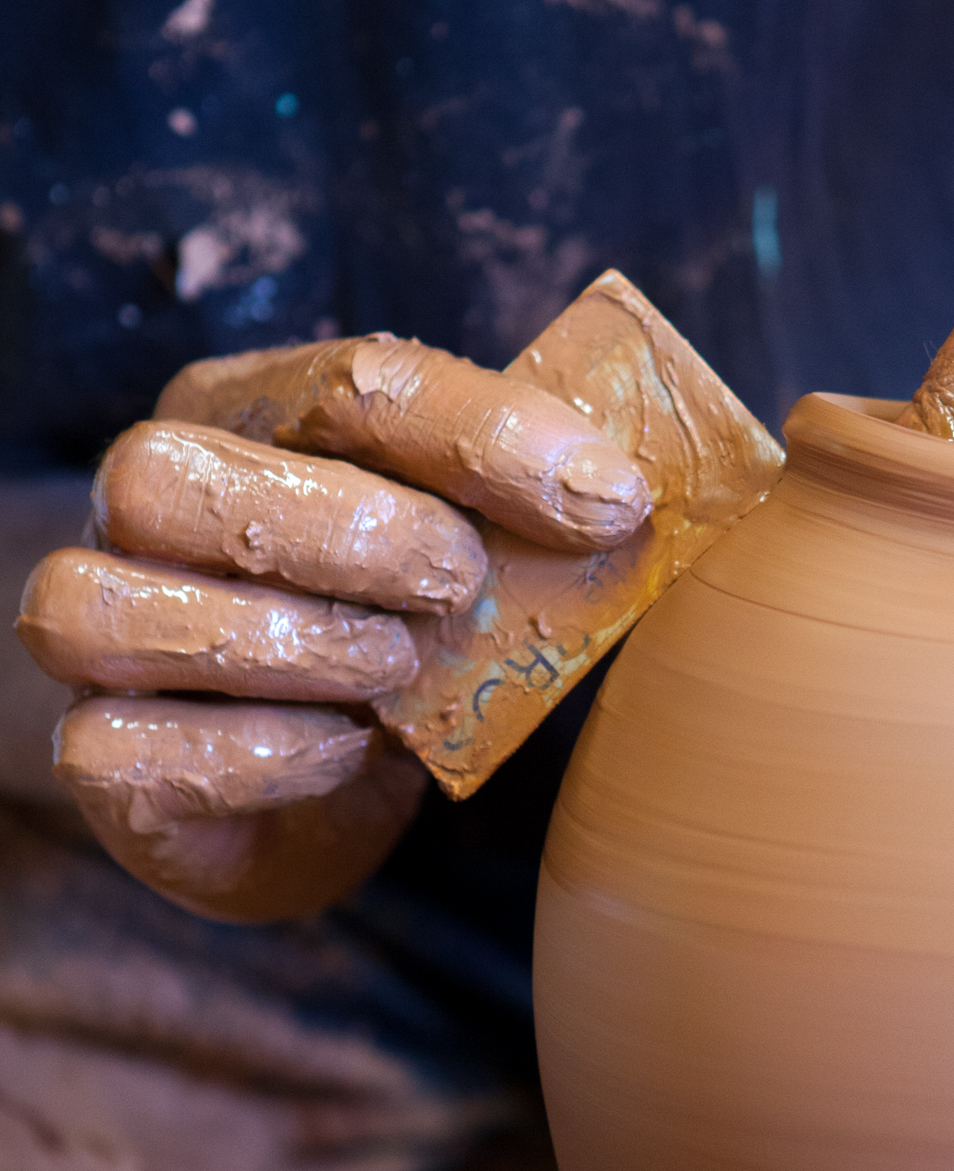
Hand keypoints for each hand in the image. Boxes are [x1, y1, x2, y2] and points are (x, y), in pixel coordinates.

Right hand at [15, 335, 650, 922]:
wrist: (311, 788)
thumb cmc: (397, 642)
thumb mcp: (471, 557)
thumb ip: (531, 509)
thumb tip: (639, 490)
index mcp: (246, 415)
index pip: (347, 382)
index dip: (484, 434)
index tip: (610, 498)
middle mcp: (146, 507)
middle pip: (174, 476)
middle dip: (346, 530)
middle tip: (464, 586)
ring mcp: (96, 631)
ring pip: (106, 606)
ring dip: (285, 640)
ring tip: (395, 669)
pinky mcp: (99, 759)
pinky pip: (124, 746)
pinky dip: (252, 750)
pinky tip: (344, 752)